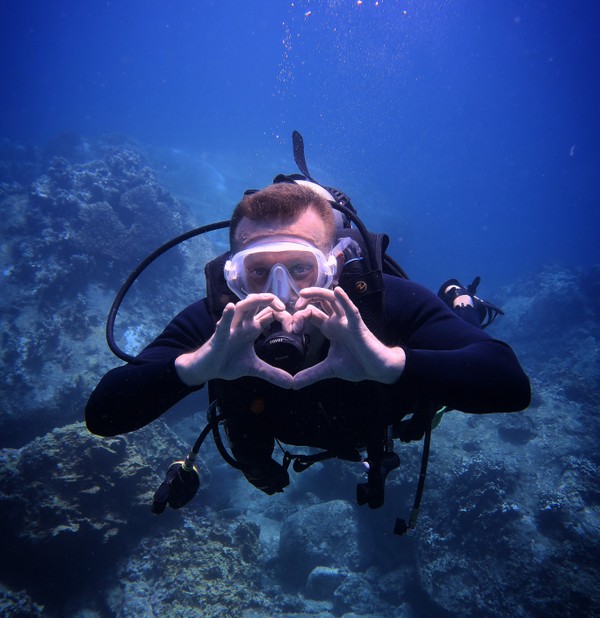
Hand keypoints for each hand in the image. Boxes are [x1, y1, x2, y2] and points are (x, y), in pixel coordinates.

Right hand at [175, 293, 293, 387]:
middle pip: (258, 303)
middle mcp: (243, 324)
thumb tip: (291, 383)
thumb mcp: (254, 369)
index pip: (270, 314)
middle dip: (272, 301)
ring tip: (268, 298)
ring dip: (256, 301)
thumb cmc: (227, 362)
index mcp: (252, 328)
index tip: (295, 327)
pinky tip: (230, 307)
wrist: (206, 369)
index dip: (284, 316)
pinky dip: (226, 316)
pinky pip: (222, 324)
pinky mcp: (219, 337)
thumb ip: (272, 373)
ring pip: (243, 307)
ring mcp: (231, 328)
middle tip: (284, 308)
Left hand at [291, 286, 405, 388]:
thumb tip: (293, 384)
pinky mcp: (358, 325)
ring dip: (318, 293)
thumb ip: (311, 375)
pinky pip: (351, 310)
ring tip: (304, 294)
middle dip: (305, 301)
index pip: (311, 313)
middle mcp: (337, 321)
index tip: (291, 329)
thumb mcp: (328, 369)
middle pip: (320, 301)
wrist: (377, 370)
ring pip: (333, 299)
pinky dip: (345, 299)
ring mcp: (347, 321)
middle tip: (294, 308)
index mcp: (330, 327)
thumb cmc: (357, 364)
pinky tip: (337, 291)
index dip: (299, 317)